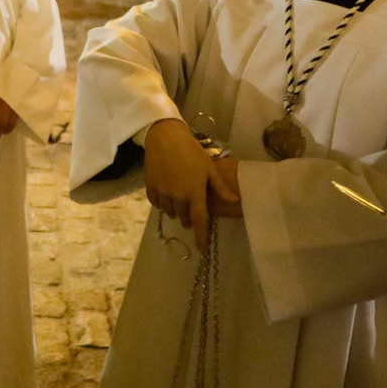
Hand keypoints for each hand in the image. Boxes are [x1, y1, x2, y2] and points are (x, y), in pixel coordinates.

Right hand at [144, 118, 239, 249]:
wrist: (165, 137)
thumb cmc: (192, 151)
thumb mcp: (209, 168)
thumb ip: (220, 187)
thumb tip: (235, 201)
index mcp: (194, 193)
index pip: (199, 221)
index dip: (200, 237)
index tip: (201, 249)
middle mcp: (178, 197)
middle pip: (183, 217)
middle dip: (188, 219)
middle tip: (191, 215)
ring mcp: (163, 192)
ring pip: (169, 211)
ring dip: (175, 212)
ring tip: (178, 206)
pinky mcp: (151, 187)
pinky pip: (156, 203)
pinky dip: (161, 204)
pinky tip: (165, 199)